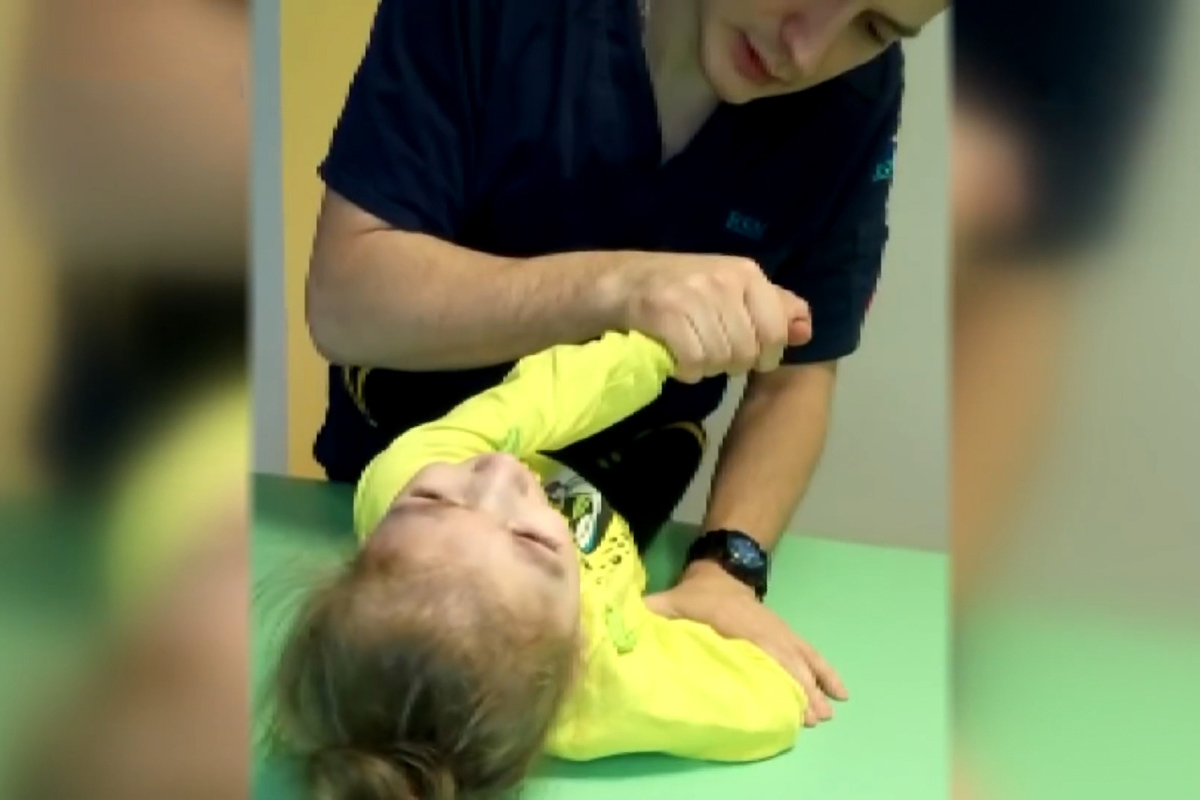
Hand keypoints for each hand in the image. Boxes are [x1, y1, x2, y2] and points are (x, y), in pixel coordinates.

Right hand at [604, 253, 812, 383]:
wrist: (620, 282)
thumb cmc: (682, 289)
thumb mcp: (732, 289)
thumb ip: (773, 307)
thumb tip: (806, 330)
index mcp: (746, 272)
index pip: (776, 332)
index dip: (765, 355)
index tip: (748, 354)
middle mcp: (723, 280)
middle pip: (747, 352)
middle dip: (731, 363)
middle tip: (711, 352)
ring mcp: (693, 295)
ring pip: (720, 359)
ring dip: (706, 368)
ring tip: (692, 352)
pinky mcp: (665, 314)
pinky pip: (693, 362)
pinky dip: (686, 371)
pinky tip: (676, 359)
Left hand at [644, 561, 847, 727]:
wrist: (721, 571)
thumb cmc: (695, 594)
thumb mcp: (669, 600)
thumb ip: (651, 614)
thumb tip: (627, 627)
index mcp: (739, 624)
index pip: (762, 649)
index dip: (776, 672)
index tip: (787, 699)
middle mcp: (766, 629)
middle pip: (788, 661)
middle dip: (802, 690)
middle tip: (811, 720)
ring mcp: (780, 631)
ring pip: (804, 659)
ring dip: (817, 686)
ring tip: (825, 715)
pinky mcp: (787, 634)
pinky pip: (812, 653)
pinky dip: (827, 672)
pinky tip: (840, 693)